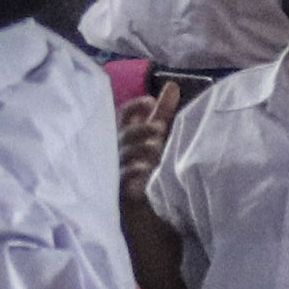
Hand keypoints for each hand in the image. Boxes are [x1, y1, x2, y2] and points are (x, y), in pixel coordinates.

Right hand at [118, 79, 180, 198]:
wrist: (134, 203)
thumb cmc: (141, 162)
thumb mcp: (152, 135)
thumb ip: (161, 112)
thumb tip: (172, 85)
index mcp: (124, 133)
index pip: (124, 115)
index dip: (136, 106)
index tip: (152, 102)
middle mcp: (117, 149)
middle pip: (125, 135)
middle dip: (141, 130)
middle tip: (160, 128)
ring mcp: (115, 168)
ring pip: (124, 156)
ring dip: (140, 149)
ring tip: (156, 148)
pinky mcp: (117, 188)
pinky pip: (122, 179)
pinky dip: (132, 172)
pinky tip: (145, 169)